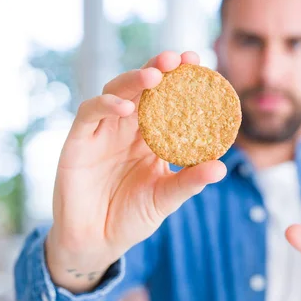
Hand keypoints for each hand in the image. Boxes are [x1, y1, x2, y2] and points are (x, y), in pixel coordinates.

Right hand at [46, 51, 226, 292]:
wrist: (98, 241)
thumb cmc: (133, 216)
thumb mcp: (166, 197)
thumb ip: (189, 181)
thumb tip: (221, 168)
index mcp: (152, 136)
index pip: (168, 99)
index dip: (182, 80)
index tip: (200, 63)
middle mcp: (128, 127)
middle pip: (143, 87)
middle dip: (159, 68)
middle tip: (178, 59)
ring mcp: (103, 131)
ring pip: (116, 91)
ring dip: (134, 80)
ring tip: (155, 76)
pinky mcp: (79, 141)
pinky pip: (90, 114)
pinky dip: (106, 105)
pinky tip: (126, 107)